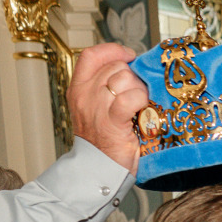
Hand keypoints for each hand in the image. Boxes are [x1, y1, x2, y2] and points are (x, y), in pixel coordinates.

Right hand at [68, 44, 148, 171]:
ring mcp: (96, 107)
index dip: (113, 50)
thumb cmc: (105, 142)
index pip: (91, 56)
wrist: (99, 170)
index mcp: (78, 89)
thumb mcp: (99, 109)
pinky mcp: (112, 121)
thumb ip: (107, 89)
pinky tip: (143, 111)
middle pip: (114, 67)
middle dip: (133, 76)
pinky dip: (141, 100)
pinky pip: (130, 98)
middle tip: (140, 95)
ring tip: (141, 106)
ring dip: (139, 89)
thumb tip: (132, 70)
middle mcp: (84, 95)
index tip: (129, 55)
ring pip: (124, 78)